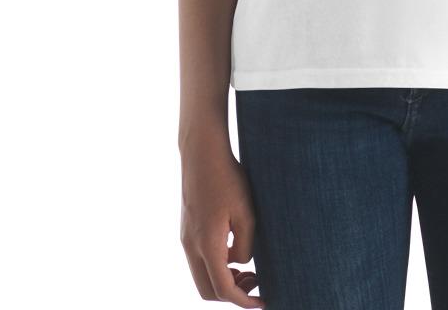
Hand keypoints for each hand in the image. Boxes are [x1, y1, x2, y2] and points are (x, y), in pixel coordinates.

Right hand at [180, 138, 264, 307]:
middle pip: (207, 290)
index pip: (223, 288)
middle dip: (232, 294)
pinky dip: (216, 265)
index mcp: (207, 244)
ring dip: (223, 279)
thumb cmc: (228, 178)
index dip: (243, 301)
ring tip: (248, 269)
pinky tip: (234, 249)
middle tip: (256, 282)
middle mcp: (192, 246)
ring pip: (202, 276)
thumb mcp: (246, 212)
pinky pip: (199, 260)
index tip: (261, 303)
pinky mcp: (186, 229)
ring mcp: (186, 238)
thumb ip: (245, 244)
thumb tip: (240, 263)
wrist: (202, 153)